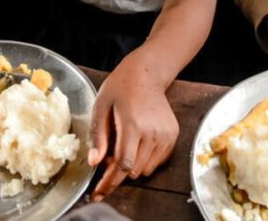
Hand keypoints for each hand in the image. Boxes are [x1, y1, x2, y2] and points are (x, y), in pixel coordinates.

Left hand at [87, 50, 178, 200]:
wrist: (147, 74)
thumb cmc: (120, 87)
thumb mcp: (101, 107)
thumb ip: (98, 136)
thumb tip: (94, 163)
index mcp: (133, 125)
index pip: (123, 164)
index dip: (110, 182)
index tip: (99, 193)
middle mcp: (153, 133)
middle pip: (134, 170)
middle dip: (117, 172)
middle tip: (107, 158)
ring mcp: (166, 135)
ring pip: (146, 169)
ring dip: (132, 166)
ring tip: (123, 146)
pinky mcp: (173, 136)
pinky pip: (157, 161)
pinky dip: (144, 160)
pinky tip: (136, 144)